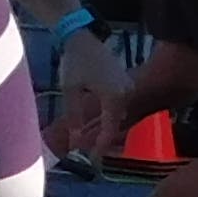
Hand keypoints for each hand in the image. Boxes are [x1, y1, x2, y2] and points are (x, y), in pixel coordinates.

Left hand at [49, 26, 129, 161]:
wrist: (81, 37)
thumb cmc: (75, 62)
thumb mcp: (71, 91)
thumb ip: (75, 117)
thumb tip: (76, 140)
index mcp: (115, 96)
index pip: (111, 128)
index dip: (102, 145)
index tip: (94, 159)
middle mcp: (126, 93)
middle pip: (117, 123)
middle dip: (104, 139)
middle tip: (91, 154)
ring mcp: (127, 86)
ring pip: (118, 115)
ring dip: (106, 128)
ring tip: (92, 142)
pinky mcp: (124, 82)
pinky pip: (118, 105)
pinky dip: (108, 116)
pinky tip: (97, 124)